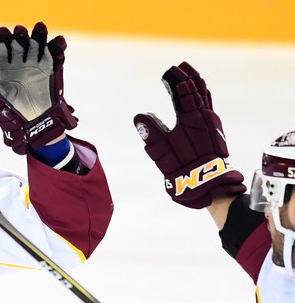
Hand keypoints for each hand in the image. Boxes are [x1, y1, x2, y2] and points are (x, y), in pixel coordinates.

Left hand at [0, 22, 77, 154]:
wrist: (34, 127)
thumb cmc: (12, 116)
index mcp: (4, 71)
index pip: (1, 52)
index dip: (1, 42)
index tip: (2, 34)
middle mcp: (19, 65)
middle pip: (19, 45)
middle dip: (19, 36)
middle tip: (20, 30)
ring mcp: (35, 66)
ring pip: (37, 46)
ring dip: (38, 36)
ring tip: (40, 27)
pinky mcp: (51, 71)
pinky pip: (55, 56)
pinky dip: (58, 47)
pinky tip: (59, 41)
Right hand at [133, 62, 244, 208]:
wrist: (209, 183)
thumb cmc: (183, 168)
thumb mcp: (161, 151)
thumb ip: (151, 131)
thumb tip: (140, 116)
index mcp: (190, 118)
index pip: (182, 91)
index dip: (174, 80)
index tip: (167, 71)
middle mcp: (204, 116)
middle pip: (196, 88)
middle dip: (186, 76)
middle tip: (178, 67)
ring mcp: (211, 121)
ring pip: (205, 94)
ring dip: (197, 82)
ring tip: (190, 73)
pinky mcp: (215, 129)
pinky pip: (209, 103)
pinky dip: (203, 93)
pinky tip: (201, 93)